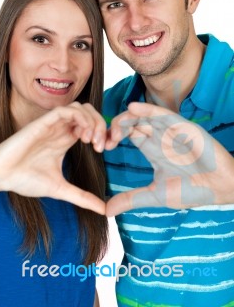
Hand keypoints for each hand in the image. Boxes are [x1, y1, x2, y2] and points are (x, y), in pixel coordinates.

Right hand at [0, 102, 105, 214]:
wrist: (2, 176)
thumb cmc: (25, 180)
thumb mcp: (61, 189)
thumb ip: (82, 197)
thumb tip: (104, 211)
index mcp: (65, 140)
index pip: (91, 126)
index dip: (103, 134)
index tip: (106, 149)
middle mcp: (61, 129)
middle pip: (89, 113)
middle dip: (101, 125)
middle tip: (100, 145)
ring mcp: (53, 125)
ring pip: (80, 108)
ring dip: (92, 121)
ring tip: (91, 141)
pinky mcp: (43, 122)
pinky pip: (66, 110)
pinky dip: (80, 118)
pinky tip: (83, 135)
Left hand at [105, 102, 233, 215]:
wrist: (219, 188)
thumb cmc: (192, 190)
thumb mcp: (155, 195)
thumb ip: (130, 199)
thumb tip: (105, 211)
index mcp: (153, 149)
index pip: (129, 134)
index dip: (113, 136)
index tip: (101, 147)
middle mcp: (159, 136)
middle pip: (132, 122)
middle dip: (116, 127)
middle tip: (105, 140)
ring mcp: (170, 130)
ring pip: (143, 115)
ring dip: (127, 118)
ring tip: (115, 129)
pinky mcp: (182, 126)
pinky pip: (162, 113)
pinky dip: (147, 108)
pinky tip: (132, 108)